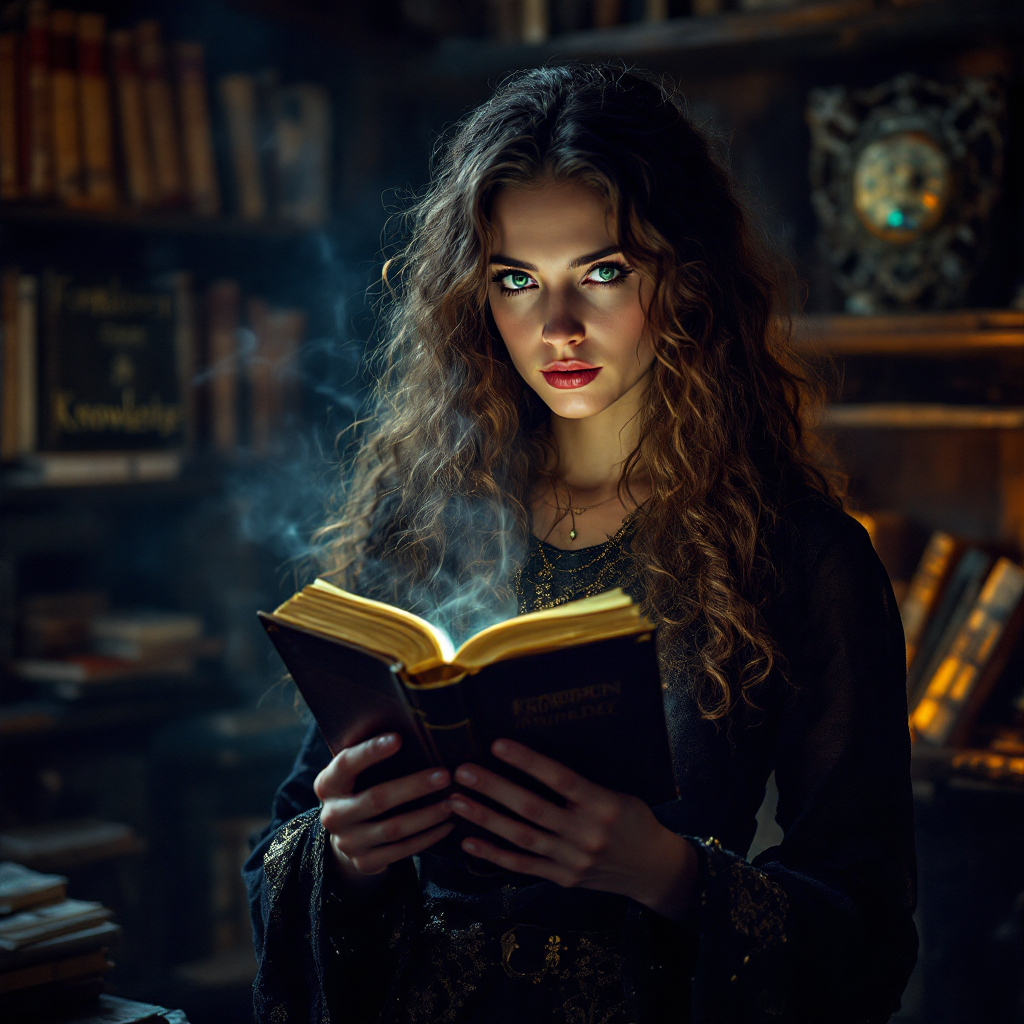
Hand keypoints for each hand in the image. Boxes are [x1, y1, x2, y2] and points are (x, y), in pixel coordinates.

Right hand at [314, 733, 452, 879]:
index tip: (398, 738)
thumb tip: (412, 726)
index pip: (346, 764)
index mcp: (328, 784)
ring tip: (454, 802)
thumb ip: (371, 756)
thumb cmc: (360, 789)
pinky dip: (428, 837)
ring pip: (394, 828)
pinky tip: (448, 825)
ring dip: (428, 814)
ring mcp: (348, 842)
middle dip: (414, 786)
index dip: (370, 752)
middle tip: (445, 774)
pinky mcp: (365, 862)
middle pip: (377, 799)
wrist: (347, 837)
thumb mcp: (356, 774)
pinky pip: (402, 851)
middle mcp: (333, 815)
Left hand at [450, 738, 697, 921]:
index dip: (527, 762)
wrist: (652, 869)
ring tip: (456, 802)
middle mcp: (586, 833)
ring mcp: (572, 859)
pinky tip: (469, 842)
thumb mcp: (618, 794)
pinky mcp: (563, 878)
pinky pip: (523, 866)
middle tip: (462, 771)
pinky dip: (494, 855)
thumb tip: (534, 760)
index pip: (559, 779)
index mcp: (603, 804)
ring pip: (521, 837)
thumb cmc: (634, 821)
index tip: (497, 745)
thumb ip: (582, 785)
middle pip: (532, 808)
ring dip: (485, 818)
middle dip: (493, 788)